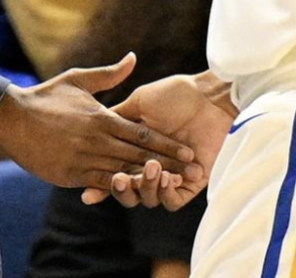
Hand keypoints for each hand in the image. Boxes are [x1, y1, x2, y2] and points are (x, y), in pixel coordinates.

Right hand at [0, 53, 201, 189]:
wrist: (10, 117)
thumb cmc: (44, 97)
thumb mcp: (77, 79)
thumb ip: (108, 74)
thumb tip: (133, 58)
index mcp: (101, 118)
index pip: (142, 134)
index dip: (167, 144)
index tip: (188, 152)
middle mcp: (97, 140)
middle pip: (140, 156)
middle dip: (168, 165)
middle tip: (193, 172)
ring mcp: (84, 159)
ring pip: (124, 173)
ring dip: (149, 180)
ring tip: (172, 186)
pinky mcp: (70, 175)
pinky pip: (100, 184)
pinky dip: (119, 189)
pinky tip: (137, 193)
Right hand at [81, 73, 231, 210]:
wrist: (208, 97)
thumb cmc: (173, 94)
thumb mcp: (138, 103)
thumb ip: (117, 118)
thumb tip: (92, 127)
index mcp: (135, 148)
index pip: (113, 170)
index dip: (98, 183)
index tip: (87, 192)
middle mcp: (150, 165)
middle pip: (128, 190)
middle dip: (120, 189)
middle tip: (119, 179)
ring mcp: (170, 175)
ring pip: (149, 198)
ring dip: (144, 188)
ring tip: (150, 168)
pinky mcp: (191, 184)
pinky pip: (173, 201)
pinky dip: (166, 193)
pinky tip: (165, 177)